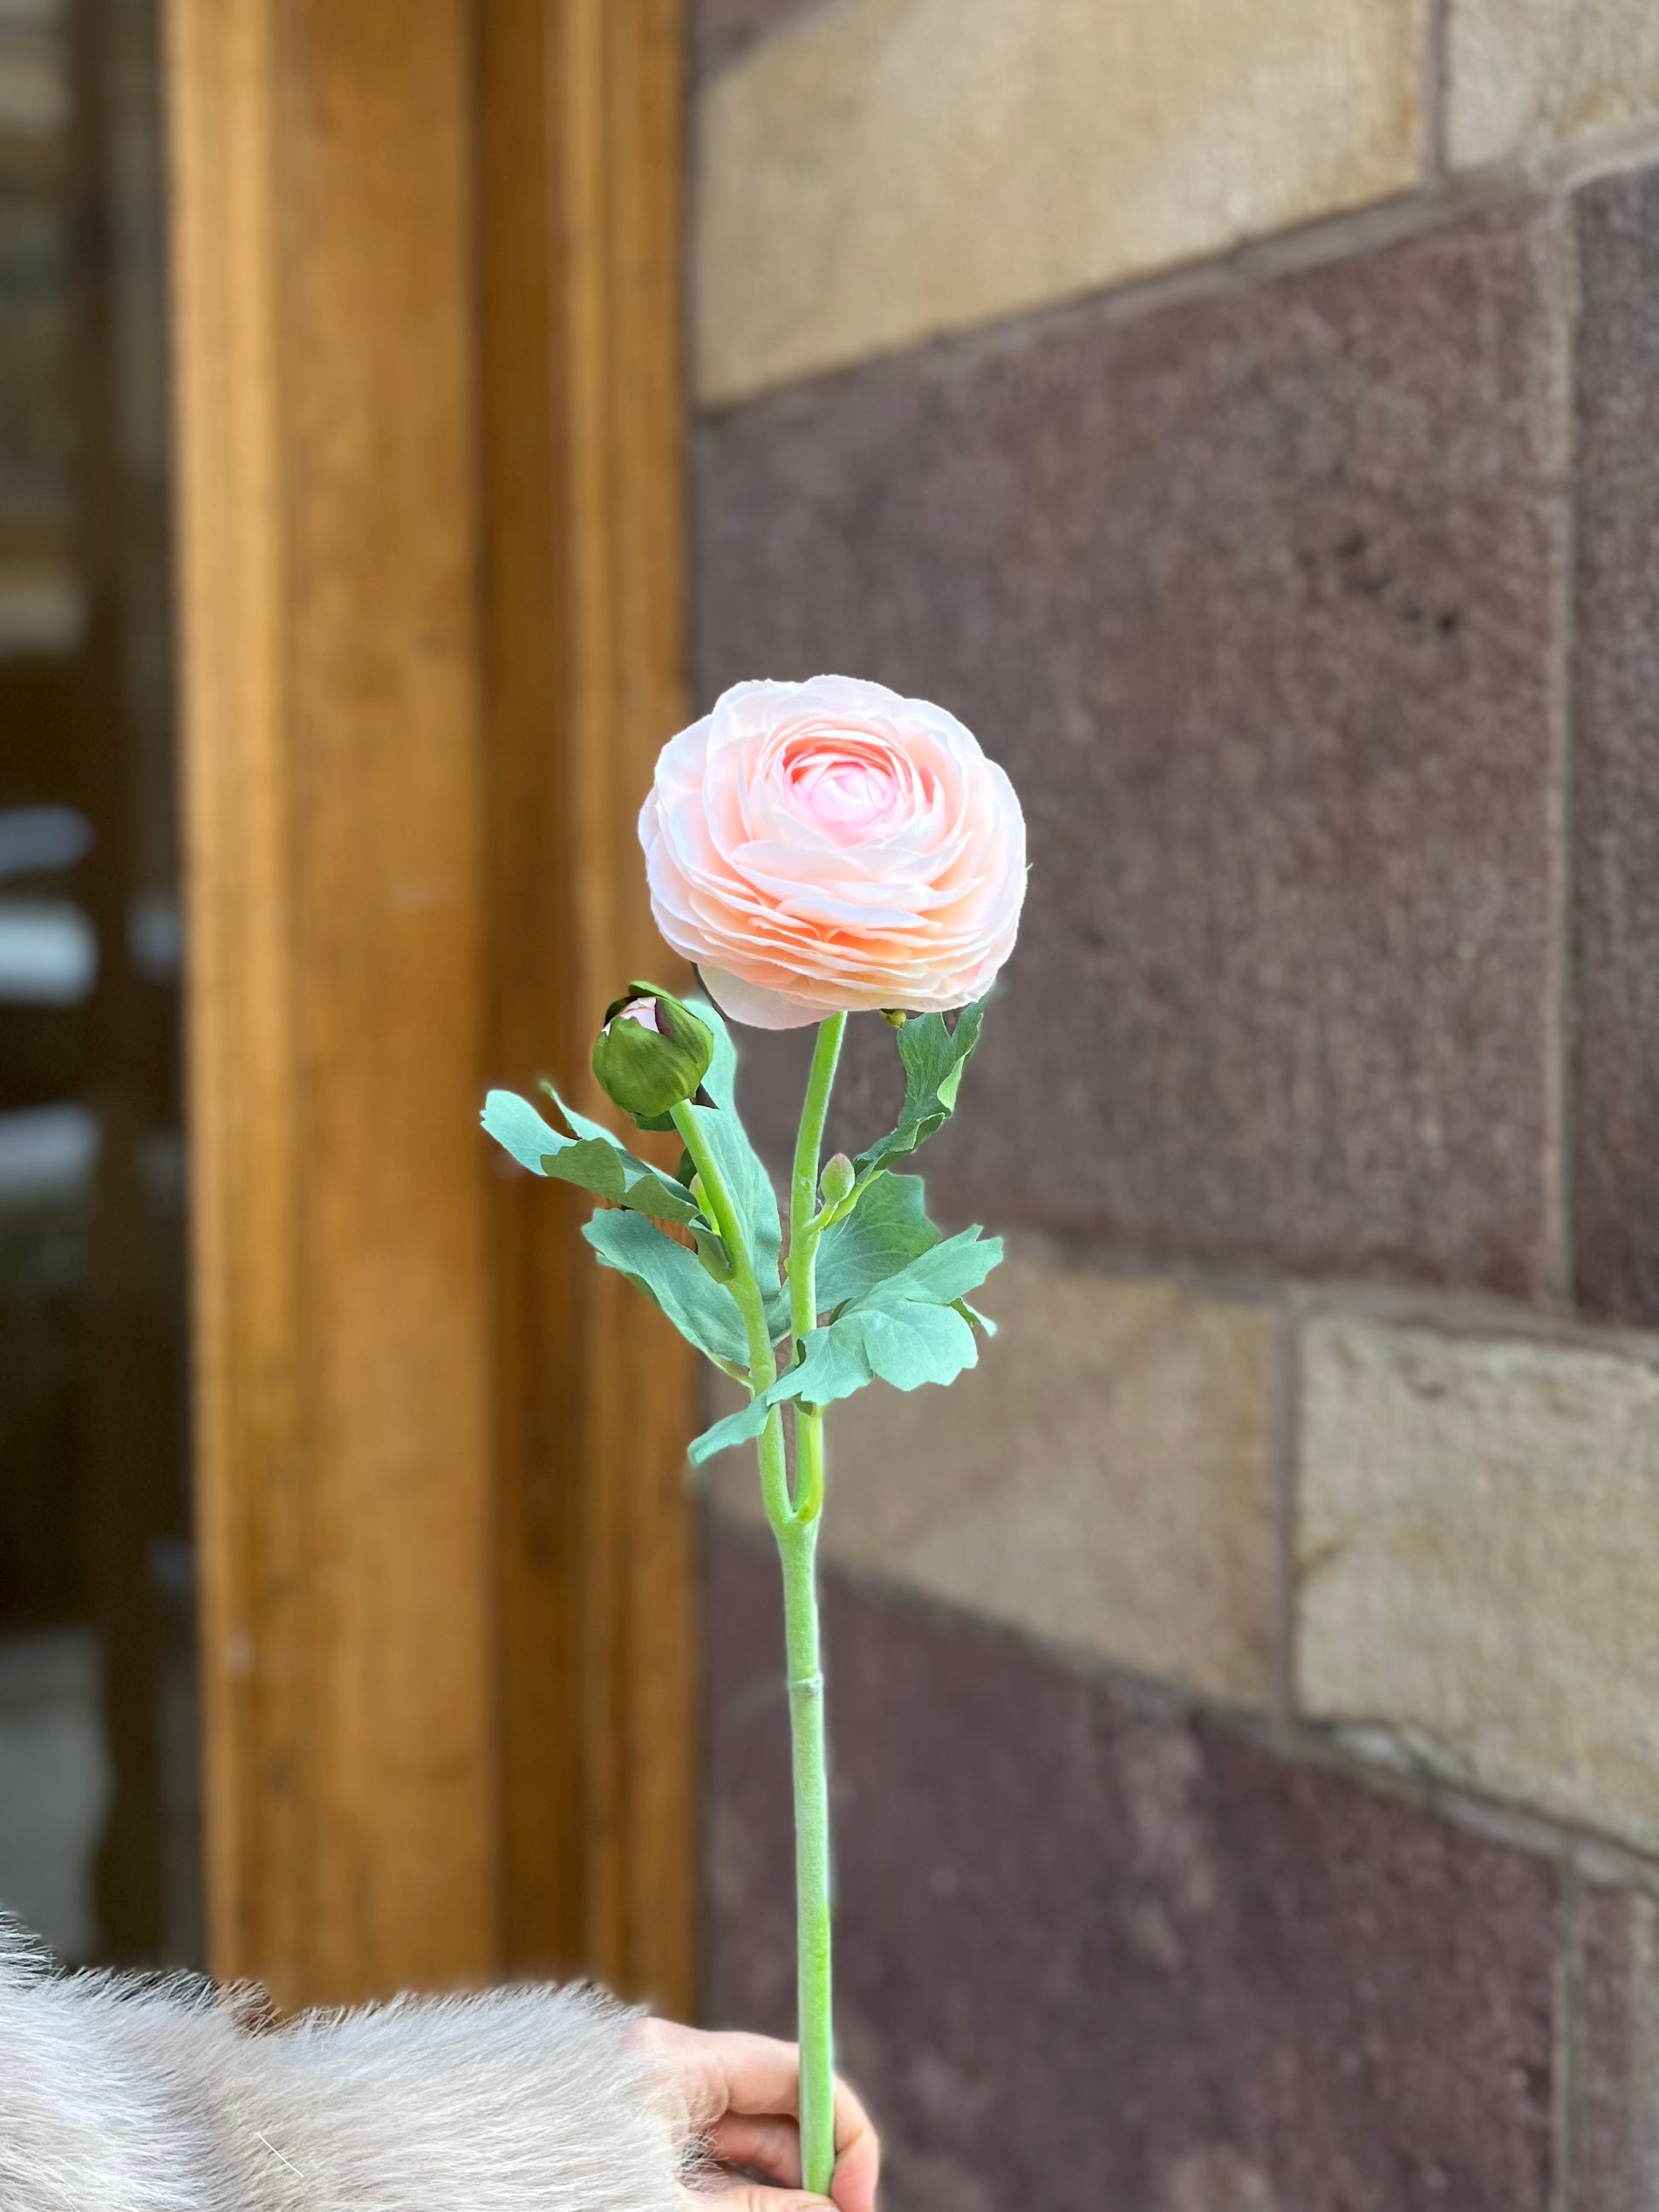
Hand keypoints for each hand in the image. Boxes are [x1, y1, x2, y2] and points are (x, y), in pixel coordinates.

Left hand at [633, 2018, 879, 2211]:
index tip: (860, 2193)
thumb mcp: (677, 2210)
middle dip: (817, 2167)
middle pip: (777, 2105)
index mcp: (676, 2062)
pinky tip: (774, 2209)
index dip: (844, 2130)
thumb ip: (761, 2210)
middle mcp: (673, 2063)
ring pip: (751, 2134)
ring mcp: (660, 2096)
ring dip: (787, 2183)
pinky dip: (750, 2187)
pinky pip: (719, 2152)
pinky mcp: (649, 2130)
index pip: (795, 2071)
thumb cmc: (583, 2201)